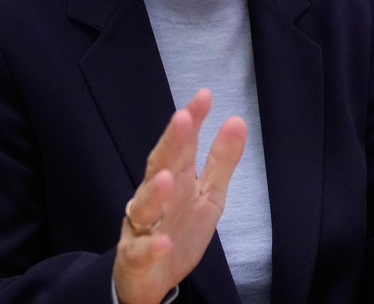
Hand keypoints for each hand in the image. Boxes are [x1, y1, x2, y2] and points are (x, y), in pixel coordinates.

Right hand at [113, 89, 246, 303]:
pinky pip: (141, 251)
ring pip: (144, 206)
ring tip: (168, 178)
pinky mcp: (135, 256)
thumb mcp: (209, 195)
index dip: (191, 120)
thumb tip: (237, 120)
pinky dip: (151, 246)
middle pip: (159, 165)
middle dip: (170, 143)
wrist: (151, 278)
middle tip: (183, 119)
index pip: (181, 144)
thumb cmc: (178, 229)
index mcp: (174, 178)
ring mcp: (142, 225)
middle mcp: (154, 196)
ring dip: (155, 192)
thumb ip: (221, 160)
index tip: (204, 95)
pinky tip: (162, 241)